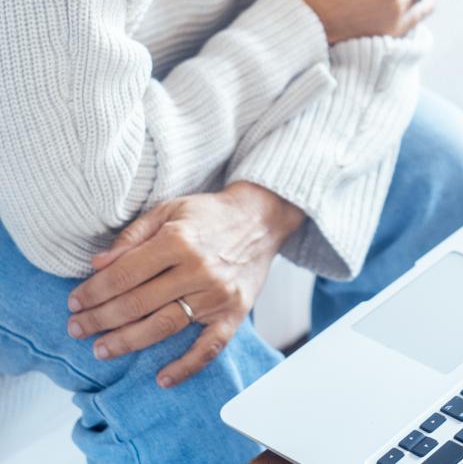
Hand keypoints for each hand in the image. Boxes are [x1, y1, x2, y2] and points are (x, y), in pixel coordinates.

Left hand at [66, 182, 303, 387]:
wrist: (260, 220)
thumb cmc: (210, 215)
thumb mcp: (169, 210)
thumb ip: (133, 236)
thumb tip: (98, 265)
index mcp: (178, 241)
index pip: (124, 274)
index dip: (94, 291)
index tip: (75, 302)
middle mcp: (198, 269)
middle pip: (138, 303)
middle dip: (101, 318)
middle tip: (77, 329)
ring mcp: (217, 295)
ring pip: (165, 325)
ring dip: (129, 341)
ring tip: (102, 350)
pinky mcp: (235, 313)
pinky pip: (210, 346)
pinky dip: (187, 366)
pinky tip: (163, 378)